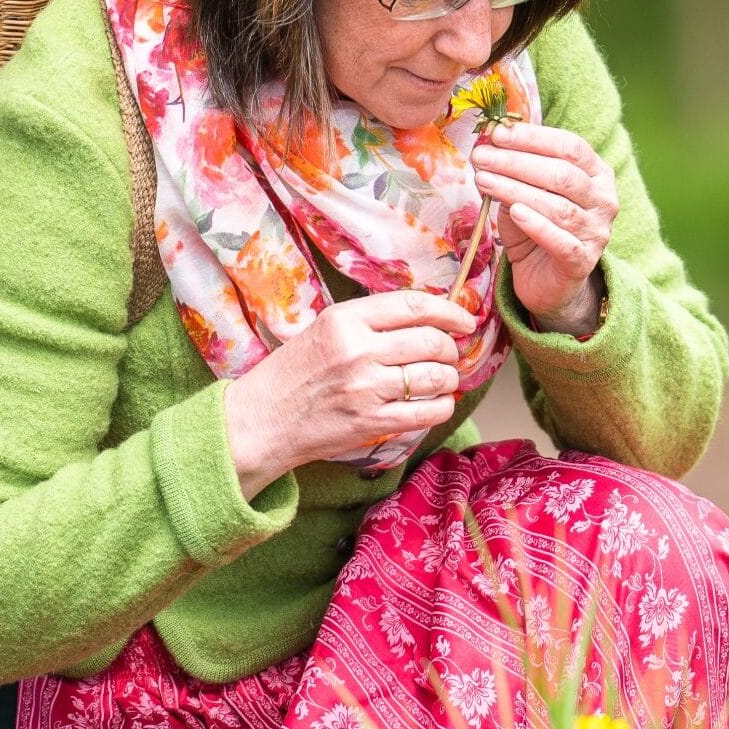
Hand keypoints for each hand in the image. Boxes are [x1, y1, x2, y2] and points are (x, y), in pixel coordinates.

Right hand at [221, 288, 476, 497]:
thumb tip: (427, 317)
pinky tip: (438, 403)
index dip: (450, 311)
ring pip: (435, 377)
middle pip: (432, 341)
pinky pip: (427, 412)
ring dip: (450, 379)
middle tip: (450, 355)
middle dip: (451, 349)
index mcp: (346, 320)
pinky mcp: (371, 421)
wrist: (262, 420)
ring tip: (443, 380)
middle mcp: (358, 350)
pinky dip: (442, 406)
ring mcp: (366, 388)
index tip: (465, 320)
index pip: (413, 306)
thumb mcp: (325, 329)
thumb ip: (370, 321)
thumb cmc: (294, 373)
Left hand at [472, 121, 617, 332]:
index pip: (570, 146)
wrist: (546, 281)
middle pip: (563, 174)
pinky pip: (560, 241)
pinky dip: (536, 224)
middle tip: (481, 157)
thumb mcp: (526, 193)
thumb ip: (516, 172)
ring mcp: (597, 233)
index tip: (497, 133)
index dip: (533, 138)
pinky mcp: (583, 262)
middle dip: (517, 162)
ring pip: (559, 207)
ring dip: (516, 189)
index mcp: (598, 174)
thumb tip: (489, 146)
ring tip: (483, 180)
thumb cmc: (536, 229)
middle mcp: (605, 201)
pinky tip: (515, 211)